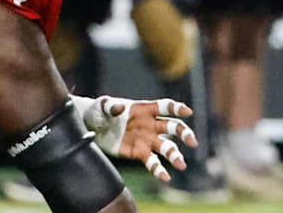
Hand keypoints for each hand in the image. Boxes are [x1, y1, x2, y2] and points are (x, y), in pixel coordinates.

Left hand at [78, 96, 196, 181]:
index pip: (164, 107)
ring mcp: (146, 140)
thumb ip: (111, 106)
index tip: (187, 112)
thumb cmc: (99, 111)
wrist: (90, 127)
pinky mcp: (139, 153)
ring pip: (166, 147)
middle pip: (172, 127)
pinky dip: (159, 170)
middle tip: (192, 141)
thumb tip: (121, 108)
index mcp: (144, 109)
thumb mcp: (102, 105)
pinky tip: (166, 178)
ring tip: (181, 164)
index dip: (177, 108)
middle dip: (184, 133)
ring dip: (175, 155)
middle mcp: (150, 125)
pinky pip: (152, 162)